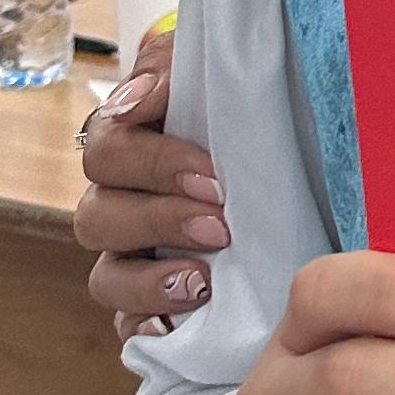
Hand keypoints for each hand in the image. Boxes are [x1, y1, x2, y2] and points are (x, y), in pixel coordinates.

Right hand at [77, 26, 229, 336]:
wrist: (298, 167)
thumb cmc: (244, 111)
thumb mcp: (212, 75)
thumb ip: (171, 67)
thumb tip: (140, 93)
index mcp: (127, 145)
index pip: (107, 149)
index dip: (154, 162)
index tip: (212, 173)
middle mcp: (119, 204)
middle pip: (96, 217)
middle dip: (159, 220)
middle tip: (220, 224)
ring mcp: (131, 259)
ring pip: (106, 277)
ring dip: (149, 280)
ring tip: (203, 281)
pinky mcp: (150, 307)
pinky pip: (126, 327)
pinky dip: (145, 327)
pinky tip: (174, 327)